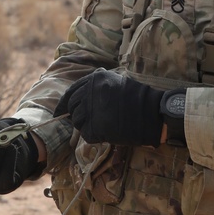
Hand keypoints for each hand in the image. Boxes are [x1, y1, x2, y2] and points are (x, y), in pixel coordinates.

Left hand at [55, 70, 186, 146]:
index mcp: (95, 79)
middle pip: (73, 107)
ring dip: (84, 126)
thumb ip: (98, 86)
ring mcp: (93, 111)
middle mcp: (91, 92)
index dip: (64, 103)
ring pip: (77, 122)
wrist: (154, 114)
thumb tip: (80, 98)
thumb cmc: (139, 98)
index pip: (71, 92)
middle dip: (76, 115)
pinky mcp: (96, 128)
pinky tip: (105, 133)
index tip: (59, 112)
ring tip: (100, 126)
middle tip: (85, 121)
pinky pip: (86, 134)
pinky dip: (93, 135)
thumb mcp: (117, 81)